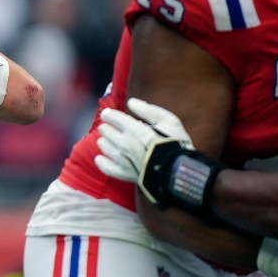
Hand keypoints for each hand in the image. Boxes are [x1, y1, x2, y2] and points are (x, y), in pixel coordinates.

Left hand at [95, 98, 223, 211]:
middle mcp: (125, 143)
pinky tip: (99, 158)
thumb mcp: (168, 121)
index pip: (115, 119)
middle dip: (106, 128)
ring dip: (103, 142)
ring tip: (103, 140)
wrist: (178, 171)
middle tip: (105, 127)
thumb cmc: (176, 143)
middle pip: (107, 132)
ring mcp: (123, 160)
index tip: (106, 114)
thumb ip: (148, 110)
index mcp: (134, 129)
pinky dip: (101, 162)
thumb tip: (131, 102)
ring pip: (105, 148)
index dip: (109, 115)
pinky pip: (107, 168)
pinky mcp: (125, 174)